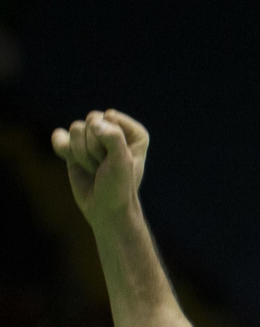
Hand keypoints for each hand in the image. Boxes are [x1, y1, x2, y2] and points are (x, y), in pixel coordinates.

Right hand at [50, 110, 148, 227]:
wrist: (104, 209)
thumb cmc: (119, 187)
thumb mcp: (122, 162)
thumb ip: (113, 137)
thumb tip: (94, 121)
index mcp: (133, 132)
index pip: (110, 117)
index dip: (110, 141)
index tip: (117, 160)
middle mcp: (113, 131)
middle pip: (91, 121)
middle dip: (94, 147)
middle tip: (103, 166)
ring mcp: (92, 139)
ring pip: (75, 128)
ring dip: (82, 154)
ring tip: (94, 168)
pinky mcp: (74, 147)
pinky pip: (59, 136)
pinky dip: (63, 149)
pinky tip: (74, 162)